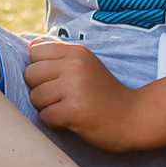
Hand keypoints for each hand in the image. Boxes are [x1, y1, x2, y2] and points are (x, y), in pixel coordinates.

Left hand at [23, 39, 144, 152]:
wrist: (135, 118)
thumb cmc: (105, 93)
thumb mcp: (86, 66)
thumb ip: (59, 55)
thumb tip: (31, 44)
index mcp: (77, 52)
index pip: (35, 52)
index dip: (41, 70)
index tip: (57, 80)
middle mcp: (75, 66)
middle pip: (30, 74)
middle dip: (40, 89)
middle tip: (61, 98)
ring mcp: (75, 88)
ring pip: (35, 97)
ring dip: (47, 108)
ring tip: (68, 109)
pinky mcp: (74, 110)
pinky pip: (45, 116)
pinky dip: (54, 122)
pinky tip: (72, 121)